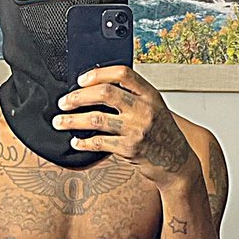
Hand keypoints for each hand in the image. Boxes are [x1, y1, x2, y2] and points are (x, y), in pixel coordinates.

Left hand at [52, 64, 200, 189]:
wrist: (178, 164)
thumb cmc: (164, 135)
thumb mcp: (155, 108)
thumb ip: (134, 97)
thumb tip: (98, 87)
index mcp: (150, 95)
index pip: (122, 73)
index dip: (97, 74)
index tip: (81, 80)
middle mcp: (144, 109)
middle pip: (105, 93)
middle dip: (78, 97)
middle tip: (64, 102)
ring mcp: (137, 129)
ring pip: (96, 119)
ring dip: (73, 120)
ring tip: (60, 121)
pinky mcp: (130, 149)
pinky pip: (99, 143)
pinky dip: (83, 143)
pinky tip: (76, 142)